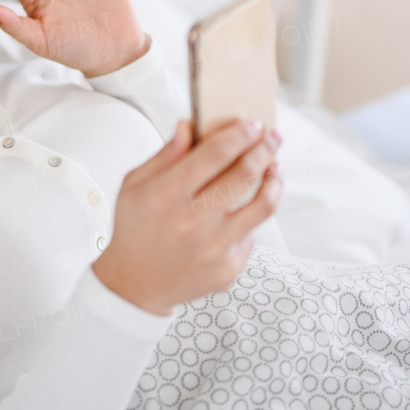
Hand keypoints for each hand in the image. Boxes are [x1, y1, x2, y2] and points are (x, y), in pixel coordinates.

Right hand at [91, 119, 282, 315]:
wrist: (134, 284)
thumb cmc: (135, 228)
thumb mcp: (134, 185)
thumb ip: (165, 155)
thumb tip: (189, 125)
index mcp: (166, 196)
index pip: (214, 155)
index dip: (238, 135)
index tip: (252, 125)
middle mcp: (194, 222)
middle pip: (244, 175)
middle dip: (264, 149)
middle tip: (272, 137)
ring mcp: (215, 248)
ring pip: (263, 205)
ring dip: (273, 180)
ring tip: (274, 167)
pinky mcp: (229, 267)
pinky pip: (251, 233)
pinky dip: (249, 216)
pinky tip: (241, 209)